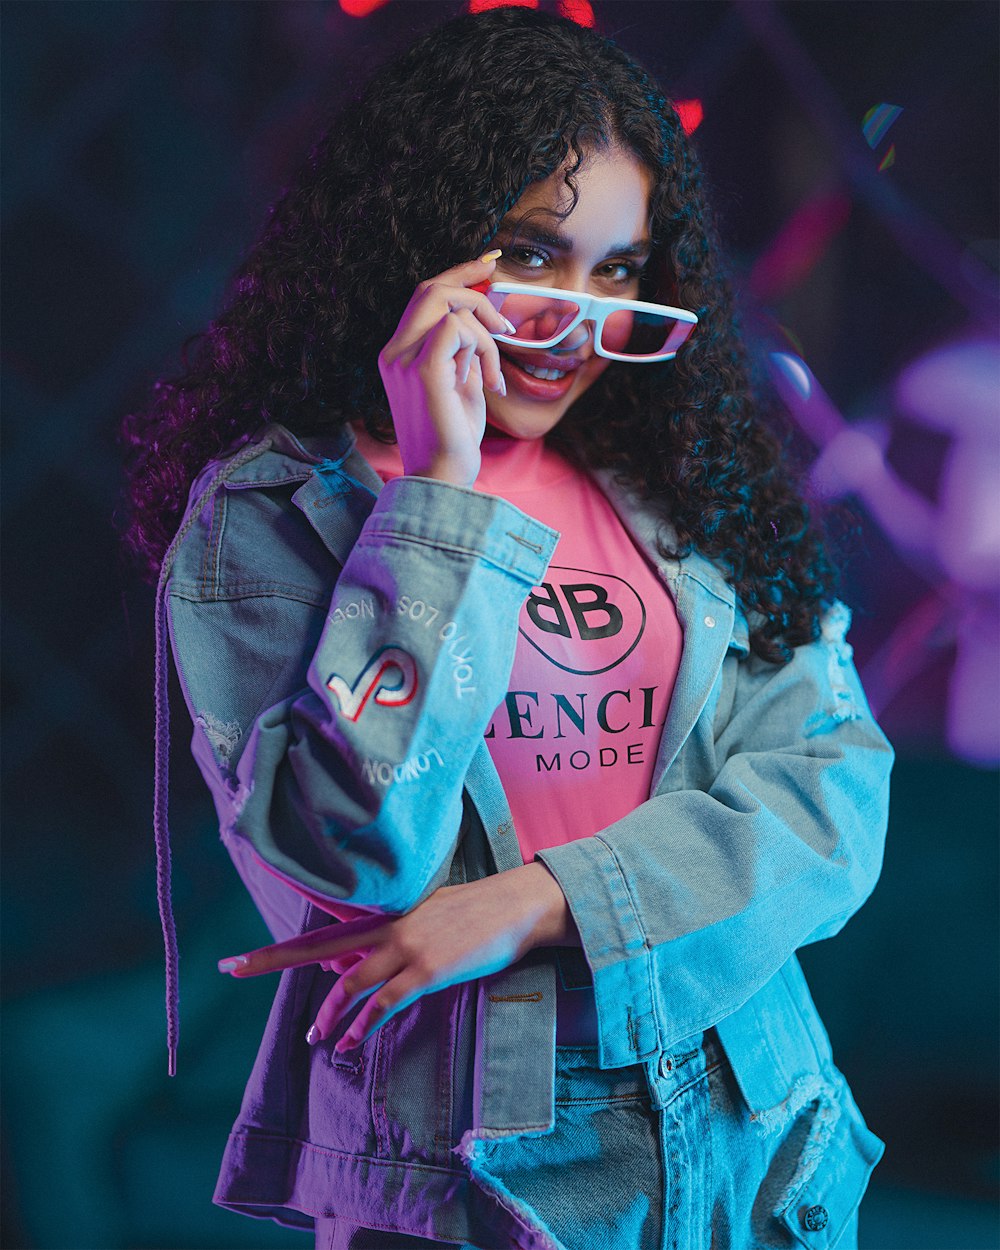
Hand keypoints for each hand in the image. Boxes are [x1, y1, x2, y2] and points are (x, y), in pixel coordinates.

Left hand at [217, 863, 578, 1051]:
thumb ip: (383, 942)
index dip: (281, 946)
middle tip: (233, 968)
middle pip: (317, 947)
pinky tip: (348, 1044)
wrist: (515, 906)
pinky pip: (384, 1003)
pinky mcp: (427, 970)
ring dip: (329, 1014)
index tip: (242, 956)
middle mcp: (387, 928)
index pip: (321, 932)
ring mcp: (406, 948)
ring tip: (316, 1039)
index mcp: (384, 915)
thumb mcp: (423, 920)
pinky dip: (362, 1026)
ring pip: (351, 984)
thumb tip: (341, 964)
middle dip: (272, 958)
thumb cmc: (473, 915)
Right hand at [377, 252, 510, 486]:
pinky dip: (483, 348)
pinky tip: (490, 381)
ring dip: (486, 334)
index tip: (490, 262)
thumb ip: (461, 346)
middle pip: (432, 289)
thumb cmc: (454, 435)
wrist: (444, 476)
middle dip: (477, 292)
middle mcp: (393, 352)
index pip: (424, 294)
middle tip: (505, 326)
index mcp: (397, 352)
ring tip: (494, 372)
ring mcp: (404, 361)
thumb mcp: (459, 380)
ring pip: (451, 308)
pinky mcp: (424, 373)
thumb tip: (480, 313)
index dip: (458, 272)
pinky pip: (457, 330)